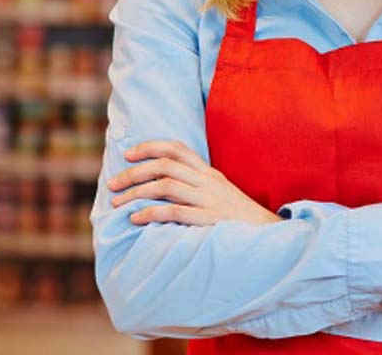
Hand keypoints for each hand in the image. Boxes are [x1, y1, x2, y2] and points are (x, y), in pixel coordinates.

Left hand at [107, 139, 280, 226]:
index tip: (128, 154)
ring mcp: (210, 200)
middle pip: (165, 166)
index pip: (178, 149)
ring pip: (166, 186)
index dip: (150, 147)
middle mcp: (209, 182)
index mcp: (210, 173)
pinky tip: (136, 219)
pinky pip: (175, 212)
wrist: (268, 234)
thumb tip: (163, 184)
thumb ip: (197, 186)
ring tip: (118, 204)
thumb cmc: (237, 218)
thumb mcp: (220, 194)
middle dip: (134, 172)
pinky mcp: (210, 220)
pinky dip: (151, 213)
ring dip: (136, 193)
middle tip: (113, 184)